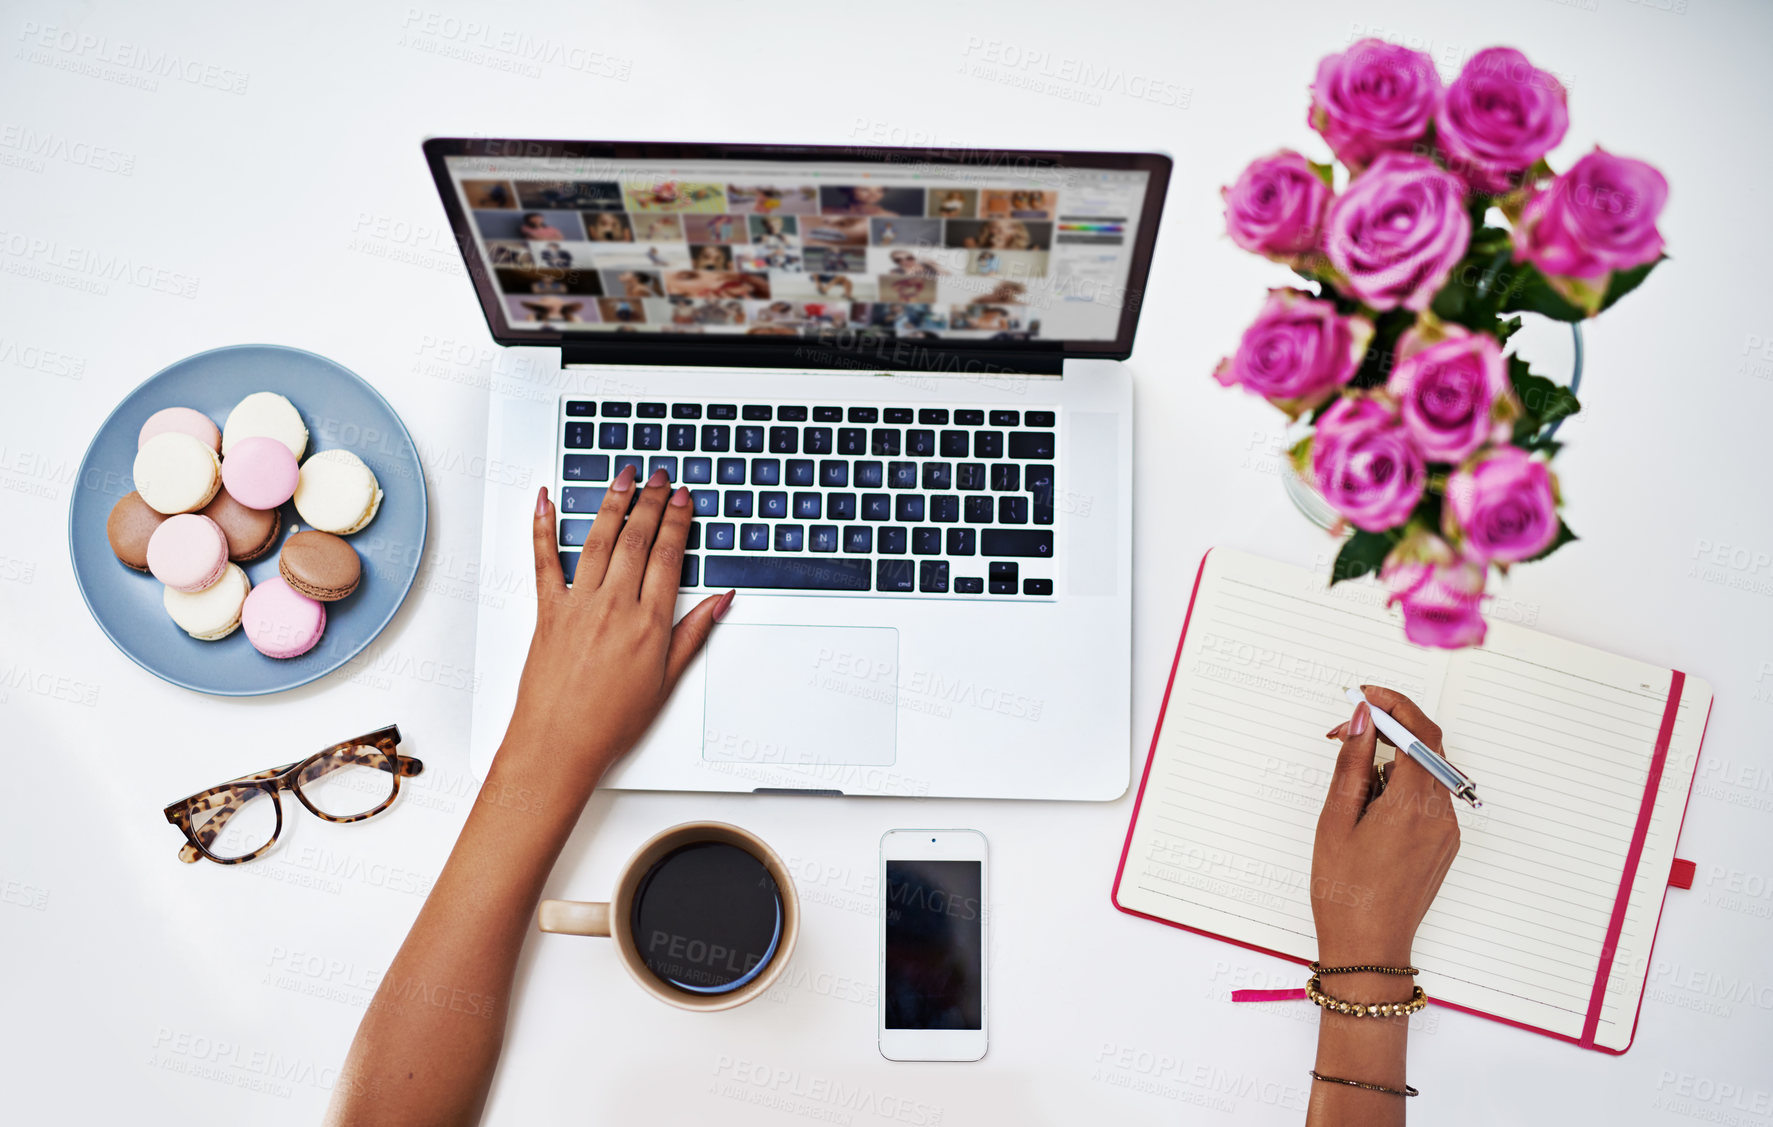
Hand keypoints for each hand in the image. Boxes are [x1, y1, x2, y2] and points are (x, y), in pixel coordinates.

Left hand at [503, 466, 731, 787]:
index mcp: (648, 624)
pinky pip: (543, 560)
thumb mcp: (666, 681)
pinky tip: (546, 500)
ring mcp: (578, 605)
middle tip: (660, 477)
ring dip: (612, 503)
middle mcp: (613, 607)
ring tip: (624, 476)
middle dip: (651, 502)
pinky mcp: (547, 611)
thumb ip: (694, 634)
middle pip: (637, 540)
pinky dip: (542, 527)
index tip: (684, 499)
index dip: (678, 522)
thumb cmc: (610, 723)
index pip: (669, 557)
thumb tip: (721, 602)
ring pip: (597, 540)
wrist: (558, 745)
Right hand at [1310, 685, 1460, 968]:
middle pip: (1426, 749)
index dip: (1394, 704)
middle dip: (1386, 731)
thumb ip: (1351, 762)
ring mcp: (1448, 831)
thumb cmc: (1344, 892)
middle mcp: (1441, 816)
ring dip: (1390, 761)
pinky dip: (1399, 788)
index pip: (1420, 733)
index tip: (1364, 695)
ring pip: (1425, 772)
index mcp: (1413, 808)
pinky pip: (1427, 798)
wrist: (1368, 949)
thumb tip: (1361, 717)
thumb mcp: (1335, 820)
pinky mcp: (1445, 844)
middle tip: (1343, 735)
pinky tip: (1368, 811)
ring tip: (1349, 789)